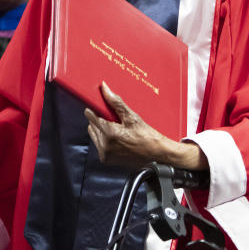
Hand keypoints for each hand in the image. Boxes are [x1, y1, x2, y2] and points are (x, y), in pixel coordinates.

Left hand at [84, 81, 205, 169]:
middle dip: (100, 120)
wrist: (157, 154)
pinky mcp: (106, 160)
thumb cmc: (147, 137)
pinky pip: (99, 145)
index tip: (98, 107)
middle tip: (114, 120)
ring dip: (101, 130)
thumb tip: (105, 90)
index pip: (91, 117)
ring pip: (94, 135)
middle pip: (92, 126)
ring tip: (117, 130)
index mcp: (110, 134)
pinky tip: (118, 138)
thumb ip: (115, 102)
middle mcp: (105, 146)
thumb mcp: (132, 117)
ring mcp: (105, 155)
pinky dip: (104, 140)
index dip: (95, 110)